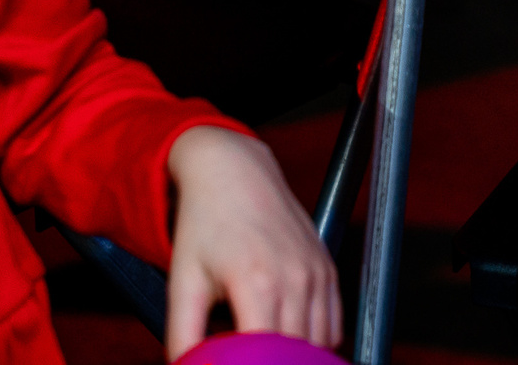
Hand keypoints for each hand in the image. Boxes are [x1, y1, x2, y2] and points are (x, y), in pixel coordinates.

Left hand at [165, 126, 339, 356]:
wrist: (233, 171)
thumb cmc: (205, 225)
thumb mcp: (183, 281)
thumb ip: (183, 335)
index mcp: (257, 284)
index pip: (267, 357)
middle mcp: (295, 279)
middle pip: (295, 355)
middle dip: (273, 364)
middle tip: (249, 359)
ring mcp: (316, 272)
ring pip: (319, 344)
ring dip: (297, 357)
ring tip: (268, 355)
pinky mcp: (327, 268)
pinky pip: (334, 325)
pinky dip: (317, 342)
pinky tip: (290, 341)